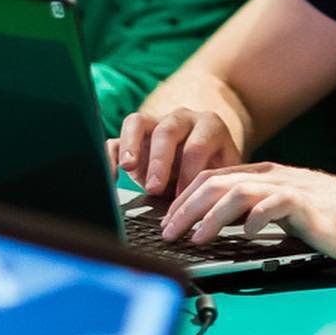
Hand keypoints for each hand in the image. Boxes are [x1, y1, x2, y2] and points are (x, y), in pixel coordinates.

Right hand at [109, 107, 242, 197]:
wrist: (204, 149)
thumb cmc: (214, 168)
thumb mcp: (224, 173)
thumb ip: (220, 186)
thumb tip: (220, 215)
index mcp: (209, 126)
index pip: (197, 146)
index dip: (189, 173)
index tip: (183, 199)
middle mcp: (181, 118)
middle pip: (168, 130)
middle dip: (161, 161)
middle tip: (155, 189)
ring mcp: (155, 122)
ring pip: (138, 122)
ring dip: (132, 144)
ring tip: (128, 167)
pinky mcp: (133, 134)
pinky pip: (117, 136)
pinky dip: (111, 152)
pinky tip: (111, 175)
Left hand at [160, 160, 335, 265]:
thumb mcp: (291, 213)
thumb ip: (261, 213)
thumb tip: (223, 231)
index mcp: (269, 176)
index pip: (214, 178)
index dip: (185, 198)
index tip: (165, 222)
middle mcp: (277, 177)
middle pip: (218, 182)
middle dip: (186, 207)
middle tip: (166, 232)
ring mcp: (294, 189)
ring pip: (239, 191)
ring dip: (210, 215)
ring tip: (195, 237)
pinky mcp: (311, 207)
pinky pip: (275, 204)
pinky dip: (255, 218)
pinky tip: (245, 235)